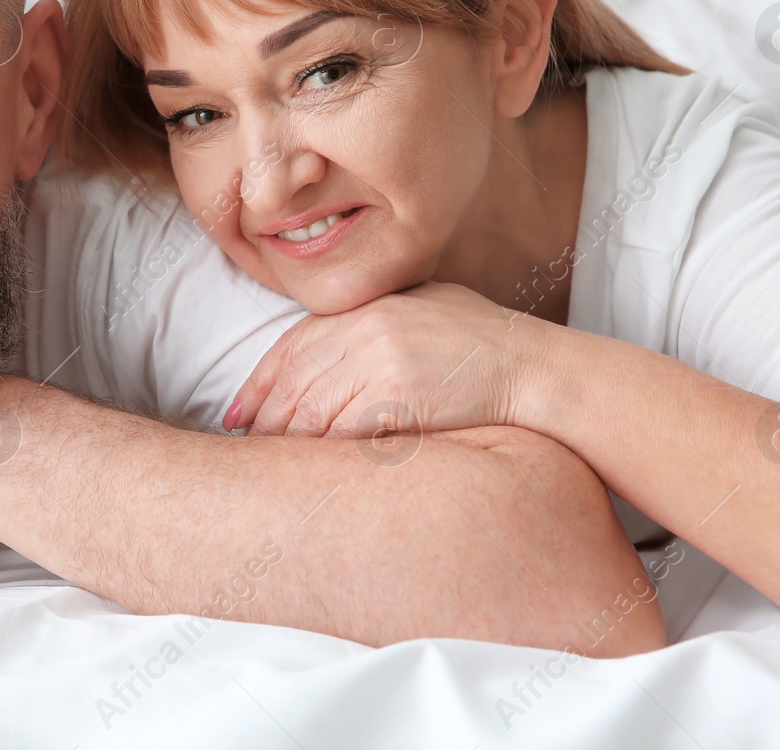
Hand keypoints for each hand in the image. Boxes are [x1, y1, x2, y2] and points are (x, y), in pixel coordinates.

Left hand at [233, 282, 549, 437]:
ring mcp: (380, 359)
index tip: (240, 412)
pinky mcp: (395, 396)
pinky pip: (339, 430)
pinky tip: (309, 473)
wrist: (539, 373)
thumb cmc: (491, 346)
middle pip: (295, 377)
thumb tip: (333, 349)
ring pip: (310, 406)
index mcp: (371, 305)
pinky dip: (319, 454)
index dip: (260, 381)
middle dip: (264, 416)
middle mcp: (368, 326)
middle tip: (244, 447)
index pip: (295, 344)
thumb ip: (379, 322)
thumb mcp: (428, 309)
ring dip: (285, 441)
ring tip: (271, 467)